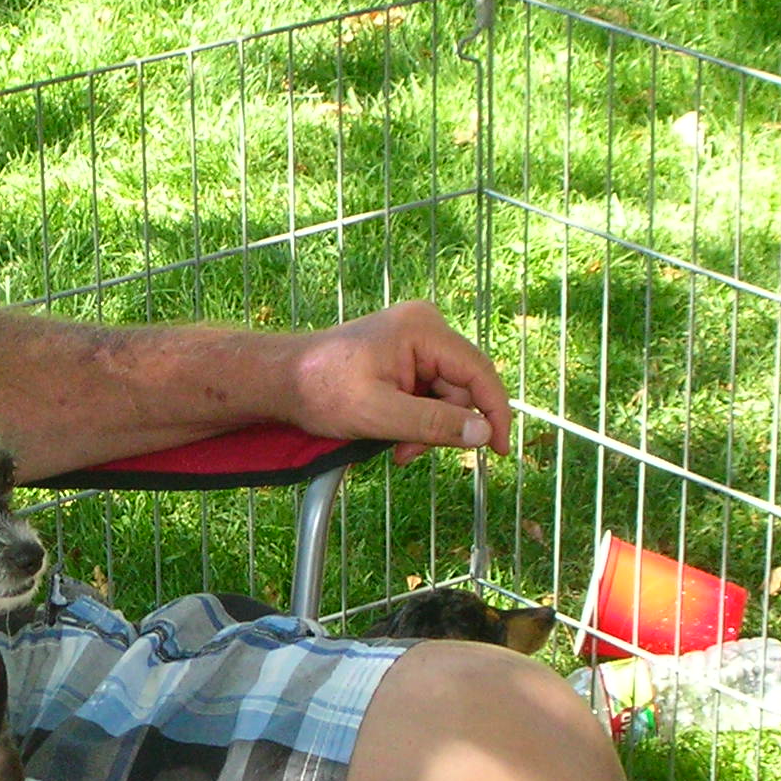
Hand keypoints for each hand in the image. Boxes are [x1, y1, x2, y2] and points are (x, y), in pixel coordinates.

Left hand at [286, 300, 513, 464]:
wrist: (281, 380)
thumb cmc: (320, 390)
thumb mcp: (379, 414)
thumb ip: (432, 424)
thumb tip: (482, 434)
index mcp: (422, 329)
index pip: (478, 372)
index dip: (495, 413)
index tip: (499, 450)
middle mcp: (424, 327)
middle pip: (461, 388)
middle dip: (441, 426)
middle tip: (408, 453)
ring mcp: (415, 340)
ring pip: (445, 396)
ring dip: (426, 428)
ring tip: (396, 448)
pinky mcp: (404, 356)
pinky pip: (427, 394)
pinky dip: (416, 420)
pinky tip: (394, 436)